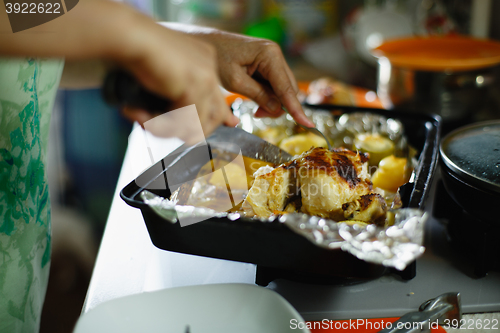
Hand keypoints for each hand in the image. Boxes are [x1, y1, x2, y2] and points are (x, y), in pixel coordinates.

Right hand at [0, 0, 238, 142]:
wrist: (129, 36)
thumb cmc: (137, 52)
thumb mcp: (164, 75)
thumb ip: (179, 96)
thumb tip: (192, 122)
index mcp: (204, 60)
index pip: (218, 97)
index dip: (218, 117)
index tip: (221, 126)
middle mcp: (209, 67)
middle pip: (214, 115)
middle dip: (187, 130)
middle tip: (157, 128)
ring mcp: (204, 77)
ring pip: (196, 124)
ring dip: (166, 129)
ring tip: (142, 119)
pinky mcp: (192, 88)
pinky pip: (181, 122)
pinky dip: (158, 125)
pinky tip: (139, 113)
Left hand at [192, 29, 314, 127]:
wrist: (205, 43)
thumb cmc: (217, 58)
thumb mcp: (235, 81)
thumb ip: (258, 95)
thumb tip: (277, 109)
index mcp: (269, 54)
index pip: (286, 88)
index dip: (295, 108)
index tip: (306, 124)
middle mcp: (275, 54)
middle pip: (288, 89)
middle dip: (278, 106)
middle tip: (258, 114)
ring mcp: (272, 59)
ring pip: (282, 89)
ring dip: (272, 102)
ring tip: (256, 108)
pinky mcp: (267, 64)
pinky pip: (275, 85)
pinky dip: (268, 96)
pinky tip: (256, 100)